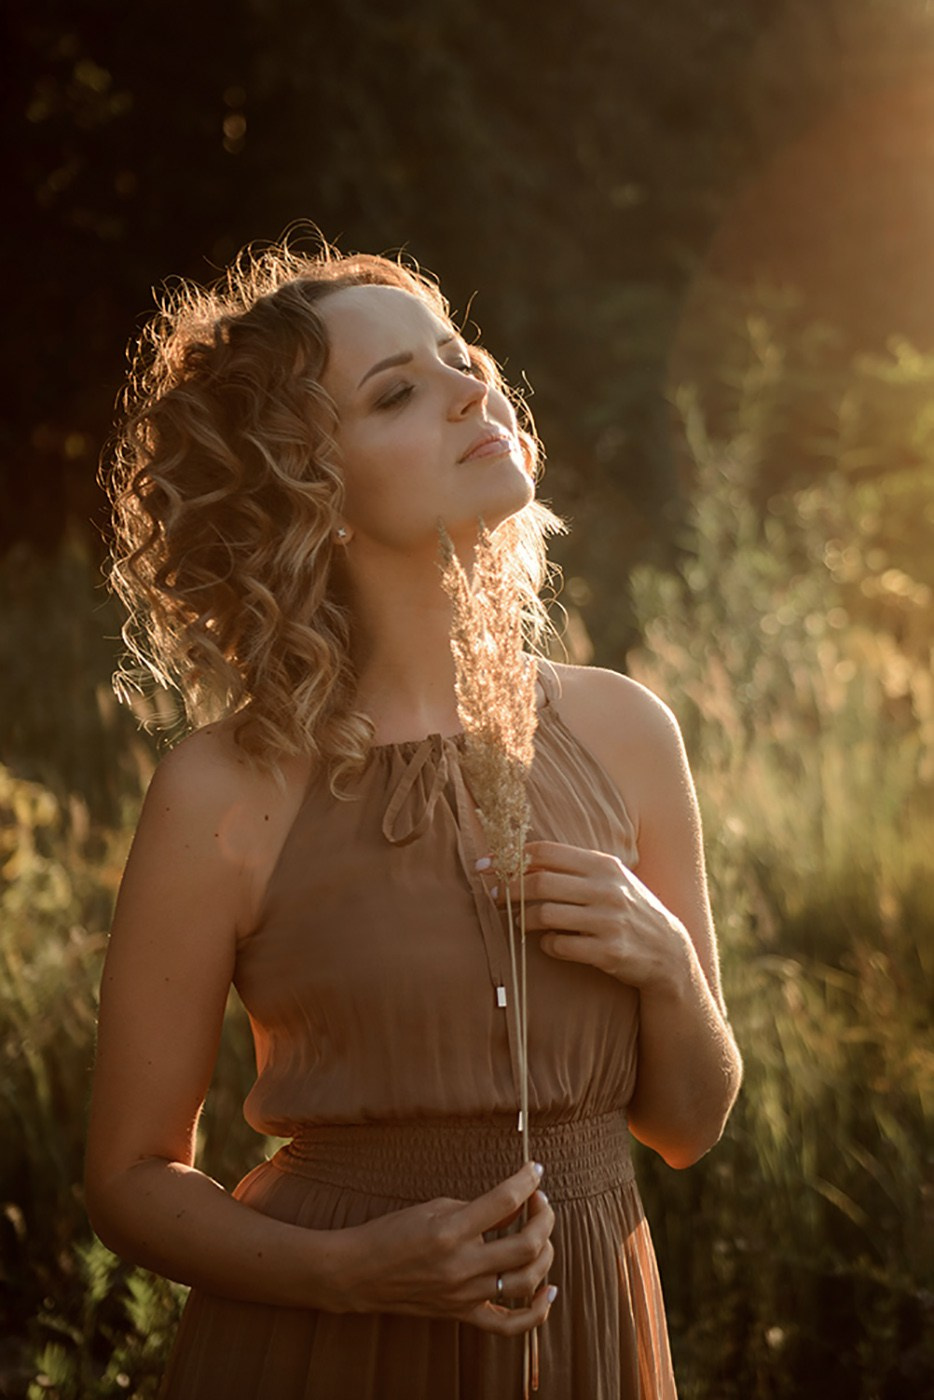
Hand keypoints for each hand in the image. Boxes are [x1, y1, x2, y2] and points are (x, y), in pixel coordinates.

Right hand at [330, 1160, 556, 1334]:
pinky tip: (548, 1292)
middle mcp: (461, 1266)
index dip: (527, 1180)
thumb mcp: (434, 1208)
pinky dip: (535, 1312)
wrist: (360, 1273)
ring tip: (541, 1235)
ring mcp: (463, 1295)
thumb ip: (478, 1209)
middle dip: (544, 1217)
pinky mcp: (461, 1315)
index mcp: (451, 1231)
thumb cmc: (393, 1232)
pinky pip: (508, 1325)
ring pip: (525, 1281)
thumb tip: (515, 1208)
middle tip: (539, 1201)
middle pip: (526, 1245)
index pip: (504, 1201)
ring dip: (545, 1254)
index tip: (535, 1169)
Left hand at [488, 840, 691, 991]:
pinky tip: (550, 943)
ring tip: (521, 922)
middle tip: (494, 897)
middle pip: (541, 882)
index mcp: (604, 865)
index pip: (547, 852)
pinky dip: (548, 944)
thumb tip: (520, 858)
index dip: (512, 858)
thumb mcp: (611, 879)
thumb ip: (574, 868)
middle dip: (509, 889)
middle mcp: (607, 889)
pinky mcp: (608, 951)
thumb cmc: (628, 909)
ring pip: (546, 914)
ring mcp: (609, 920)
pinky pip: (560, 945)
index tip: (489, 867)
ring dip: (525, 919)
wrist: (668, 951)